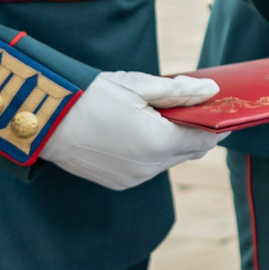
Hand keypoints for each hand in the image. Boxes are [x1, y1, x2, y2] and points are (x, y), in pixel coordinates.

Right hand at [37, 70, 222, 191]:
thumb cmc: (91, 96)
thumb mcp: (140, 87)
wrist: (46, 119)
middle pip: (189, 152)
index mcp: (160, 142)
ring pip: (169, 161)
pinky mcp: (119, 182)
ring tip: (162, 117)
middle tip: (194, 110)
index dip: (217, 125)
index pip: (205, 139)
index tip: (223, 111)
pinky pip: (148, 168)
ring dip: (172, 142)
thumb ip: (180, 91)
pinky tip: (139, 132)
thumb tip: (212, 91)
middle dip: (196, 132)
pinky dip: (152, 152)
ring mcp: (134, 178)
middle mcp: (150, 167)